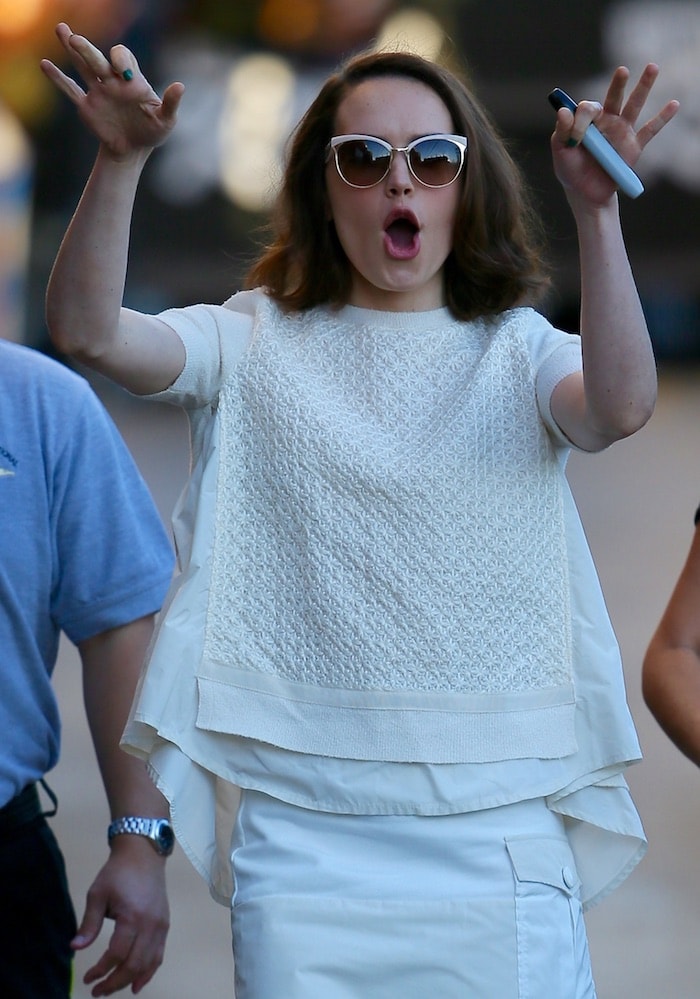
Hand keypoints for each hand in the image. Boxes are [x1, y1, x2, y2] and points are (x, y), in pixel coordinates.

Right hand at [40, 22, 183, 161]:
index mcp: (132, 80)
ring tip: (61, 29)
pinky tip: (45, 65)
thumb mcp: (165, 121)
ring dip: (72, 50)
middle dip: (87, 50)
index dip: (122, 61)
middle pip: (98, 58)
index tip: (124, 74)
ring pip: (82, 66)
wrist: (133, 150)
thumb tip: (180, 85)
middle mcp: (112, 80)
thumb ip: (171, 103)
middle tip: (75, 39)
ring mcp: (98, 91)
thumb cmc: (152, 133)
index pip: (124, 59)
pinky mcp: (86, 106)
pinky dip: (58, 78)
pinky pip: (70, 90)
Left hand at [72, 839, 169, 995]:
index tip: (87, 979)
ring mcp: (161, 926)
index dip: (101, 970)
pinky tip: (137, 982)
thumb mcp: (97, 894)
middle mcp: (151, 925)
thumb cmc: (117, 872)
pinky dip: (149, 971)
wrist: (144, 853)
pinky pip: (159, 954)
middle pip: (134, 964)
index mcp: (133, 917)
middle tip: (98, 992)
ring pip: (149, 963)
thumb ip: (89, 923)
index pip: (116, 954)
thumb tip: (75, 948)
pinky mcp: (165, 924)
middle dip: (115, 982)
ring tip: (114, 989)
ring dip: (131, 980)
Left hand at [551, 63, 678, 203]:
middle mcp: (606, 120)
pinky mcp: (634, 147)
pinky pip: (650, 130)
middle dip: (619, 83)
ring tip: (652, 67)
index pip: (588, 108)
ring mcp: (622, 132)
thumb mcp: (560, 151)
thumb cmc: (570, 170)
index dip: (582, 120)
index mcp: (587, 120)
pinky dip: (663, 118)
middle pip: (614, 97)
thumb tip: (563, 110)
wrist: (585, 192)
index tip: (575, 139)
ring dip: (644, 86)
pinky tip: (674, 104)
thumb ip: (561, 131)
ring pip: (635, 105)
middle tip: (622, 70)